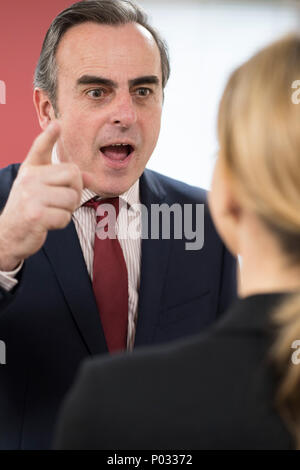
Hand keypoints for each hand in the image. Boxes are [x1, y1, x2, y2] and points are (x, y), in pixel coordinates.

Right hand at [0, 122, 83, 270]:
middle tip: (62, 200)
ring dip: (68, 209)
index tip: (58, 124)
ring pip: (72, 197)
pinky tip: (48, 222)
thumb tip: (89, 178)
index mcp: (30, 170)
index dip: (49, 136)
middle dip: (75, 190)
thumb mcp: (41, 190)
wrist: (9, 235)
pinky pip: (65, 216)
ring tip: (53, 211)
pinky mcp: (36, 215)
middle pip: (73, 174)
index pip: (40, 148)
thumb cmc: (29, 209)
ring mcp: (31, 196)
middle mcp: (29, 179)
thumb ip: (63, 181)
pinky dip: (61, 222)